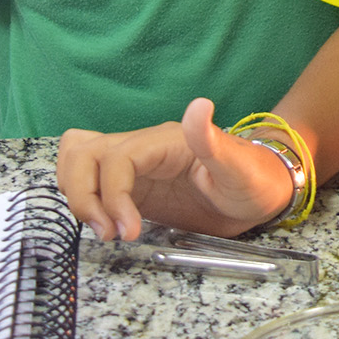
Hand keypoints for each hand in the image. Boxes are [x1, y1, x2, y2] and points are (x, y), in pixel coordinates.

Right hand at [56, 98, 293, 240]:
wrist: (260, 191)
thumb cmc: (255, 178)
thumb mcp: (241, 167)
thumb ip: (214, 142)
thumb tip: (199, 106)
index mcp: (165, 141)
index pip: (117, 158)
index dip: (112, 195)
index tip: (128, 231)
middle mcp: (143, 148)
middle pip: (83, 153)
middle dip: (83, 195)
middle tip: (108, 232)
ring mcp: (134, 166)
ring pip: (78, 160)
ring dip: (78, 197)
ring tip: (105, 230)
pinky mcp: (131, 186)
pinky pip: (89, 179)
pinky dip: (83, 199)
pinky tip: (107, 224)